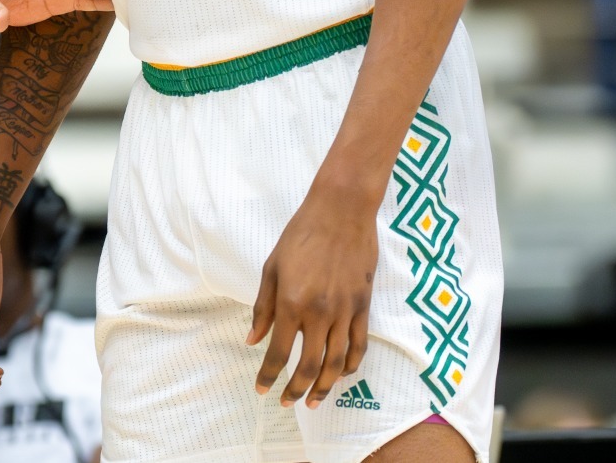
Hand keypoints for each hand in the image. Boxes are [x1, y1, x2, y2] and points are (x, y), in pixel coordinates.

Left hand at [249, 187, 378, 406]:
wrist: (340, 212)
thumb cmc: (300, 235)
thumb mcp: (271, 268)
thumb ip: (263, 307)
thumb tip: (252, 340)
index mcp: (291, 302)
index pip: (278, 351)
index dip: (269, 375)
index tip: (262, 389)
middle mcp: (319, 313)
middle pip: (310, 365)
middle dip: (297, 389)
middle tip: (286, 402)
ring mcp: (344, 311)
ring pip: (337, 362)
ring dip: (326, 386)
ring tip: (314, 400)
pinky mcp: (363, 307)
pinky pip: (359, 345)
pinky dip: (351, 365)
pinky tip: (343, 375)